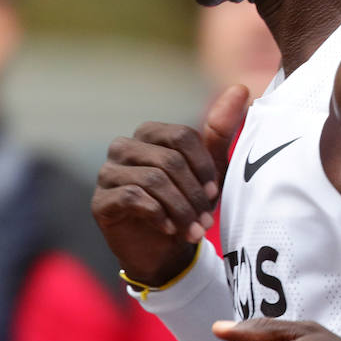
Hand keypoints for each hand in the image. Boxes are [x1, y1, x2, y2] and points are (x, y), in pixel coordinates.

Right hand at [92, 83, 247, 284]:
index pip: (181, 136)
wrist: (163, 252)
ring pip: (152, 180)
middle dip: (193, 194)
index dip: (203, 167)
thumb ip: (220, 131)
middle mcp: (124, 147)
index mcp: (149, 134)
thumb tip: (240, 88)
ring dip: (180, 209)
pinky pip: (133, 197)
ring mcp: (108, 173)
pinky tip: (169, 229)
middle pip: (169, 159)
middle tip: (205, 219)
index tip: (213, 193)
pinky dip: (159, 215)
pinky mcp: (100, 201)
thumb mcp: (209, 171)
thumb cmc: (186, 205)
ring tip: (192, 230)